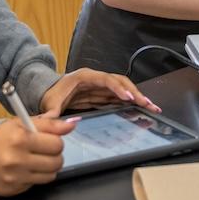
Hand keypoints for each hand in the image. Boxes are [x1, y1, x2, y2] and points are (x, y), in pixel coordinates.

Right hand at [0, 116, 71, 195]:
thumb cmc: (0, 136)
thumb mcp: (21, 124)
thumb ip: (48, 124)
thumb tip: (71, 126)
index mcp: (20, 138)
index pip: (56, 144)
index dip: (56, 142)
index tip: (49, 140)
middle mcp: (17, 159)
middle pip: (56, 162)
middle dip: (54, 155)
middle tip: (44, 151)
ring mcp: (14, 177)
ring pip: (50, 176)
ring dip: (47, 168)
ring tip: (36, 160)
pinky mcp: (12, 190)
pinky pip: (35, 184)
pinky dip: (34, 177)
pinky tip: (24, 170)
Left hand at [39, 68, 160, 116]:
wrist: (48, 91)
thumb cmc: (50, 94)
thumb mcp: (50, 103)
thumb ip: (50, 114)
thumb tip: (49, 122)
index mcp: (85, 77)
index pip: (106, 80)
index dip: (118, 88)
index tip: (128, 97)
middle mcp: (96, 79)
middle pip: (120, 82)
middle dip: (135, 92)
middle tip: (147, 104)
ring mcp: (101, 86)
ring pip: (123, 89)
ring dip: (137, 98)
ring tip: (150, 107)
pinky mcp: (102, 94)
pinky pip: (119, 98)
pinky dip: (130, 103)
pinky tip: (139, 109)